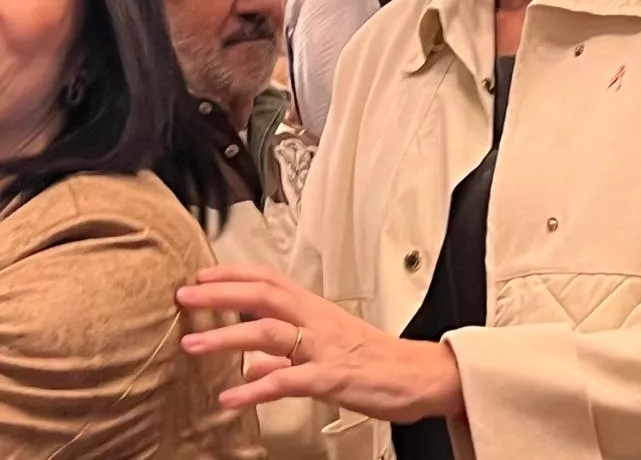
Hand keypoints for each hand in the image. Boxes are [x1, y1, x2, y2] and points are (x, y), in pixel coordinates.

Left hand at [176, 264, 462, 422]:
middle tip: (184, 296)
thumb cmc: (379, 363)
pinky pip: (288, 380)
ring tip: (192, 345)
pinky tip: (231, 398)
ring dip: (227, 337)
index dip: (233, 274)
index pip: (270, 280)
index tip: (201, 275)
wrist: (423, 377)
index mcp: (317, 310)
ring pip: (270, 331)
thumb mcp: (328, 353)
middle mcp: (318, 322)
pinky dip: (256, 388)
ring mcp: (324, 348)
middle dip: (220, 293)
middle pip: (264, 294)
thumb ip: (285, 358)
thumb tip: (252, 365)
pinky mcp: (332, 377)